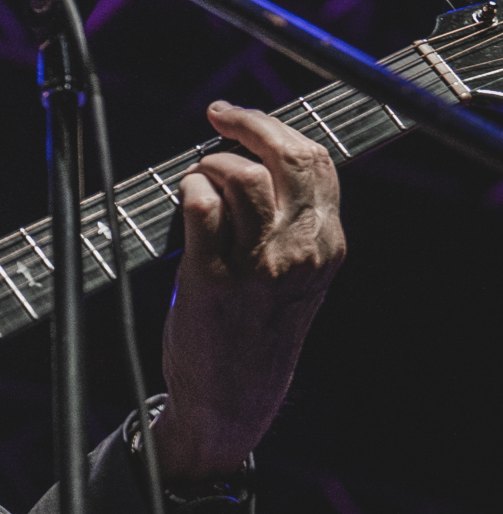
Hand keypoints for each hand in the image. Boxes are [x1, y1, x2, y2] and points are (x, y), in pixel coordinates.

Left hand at [154, 101, 345, 479]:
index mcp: (327, 246)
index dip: (274, 129)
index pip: (315, 162)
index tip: (239, 118)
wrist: (233, 395)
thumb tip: (255, 154)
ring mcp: (258, 265)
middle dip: (247, 125)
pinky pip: (201, 207)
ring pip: (242, 177)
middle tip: (217, 117)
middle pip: (285, 159)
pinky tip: (185, 198)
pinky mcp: (212, 278)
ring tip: (198, 177)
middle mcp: (301, 252)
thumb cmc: (256, 327)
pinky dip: (189, 189)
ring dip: (210, 163)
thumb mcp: (296, 274)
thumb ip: (291, 221)